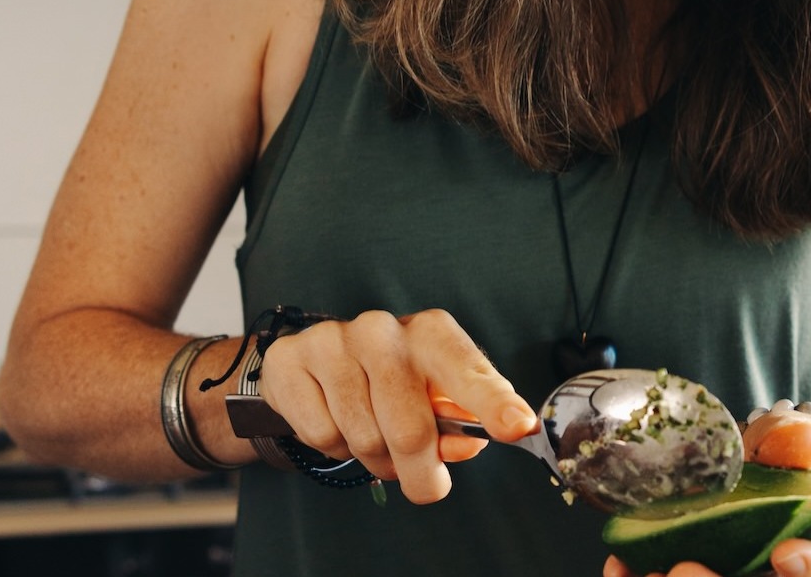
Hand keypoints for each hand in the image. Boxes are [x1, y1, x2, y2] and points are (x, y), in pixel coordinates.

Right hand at [256, 308, 538, 503]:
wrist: (312, 362)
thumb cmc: (389, 382)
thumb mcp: (431, 396)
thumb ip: (458, 423)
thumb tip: (465, 446)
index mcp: (431, 333)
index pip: (467, 371)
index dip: (494, 402)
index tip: (518, 426)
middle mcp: (383, 329)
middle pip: (411, 430)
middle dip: (418, 472)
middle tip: (422, 482)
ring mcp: (334, 341)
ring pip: (364, 439)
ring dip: (374, 459)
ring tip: (373, 437)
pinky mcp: (292, 360)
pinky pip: (322, 434)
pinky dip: (334, 446)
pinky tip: (337, 421)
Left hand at [603, 408, 810, 576]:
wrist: (761, 464)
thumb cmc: (790, 455)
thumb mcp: (800, 438)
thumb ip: (795, 440)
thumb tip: (800, 441)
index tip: (784, 554)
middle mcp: (783, 576)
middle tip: (686, 568)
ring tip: (645, 569)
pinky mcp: (701, 574)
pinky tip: (620, 565)